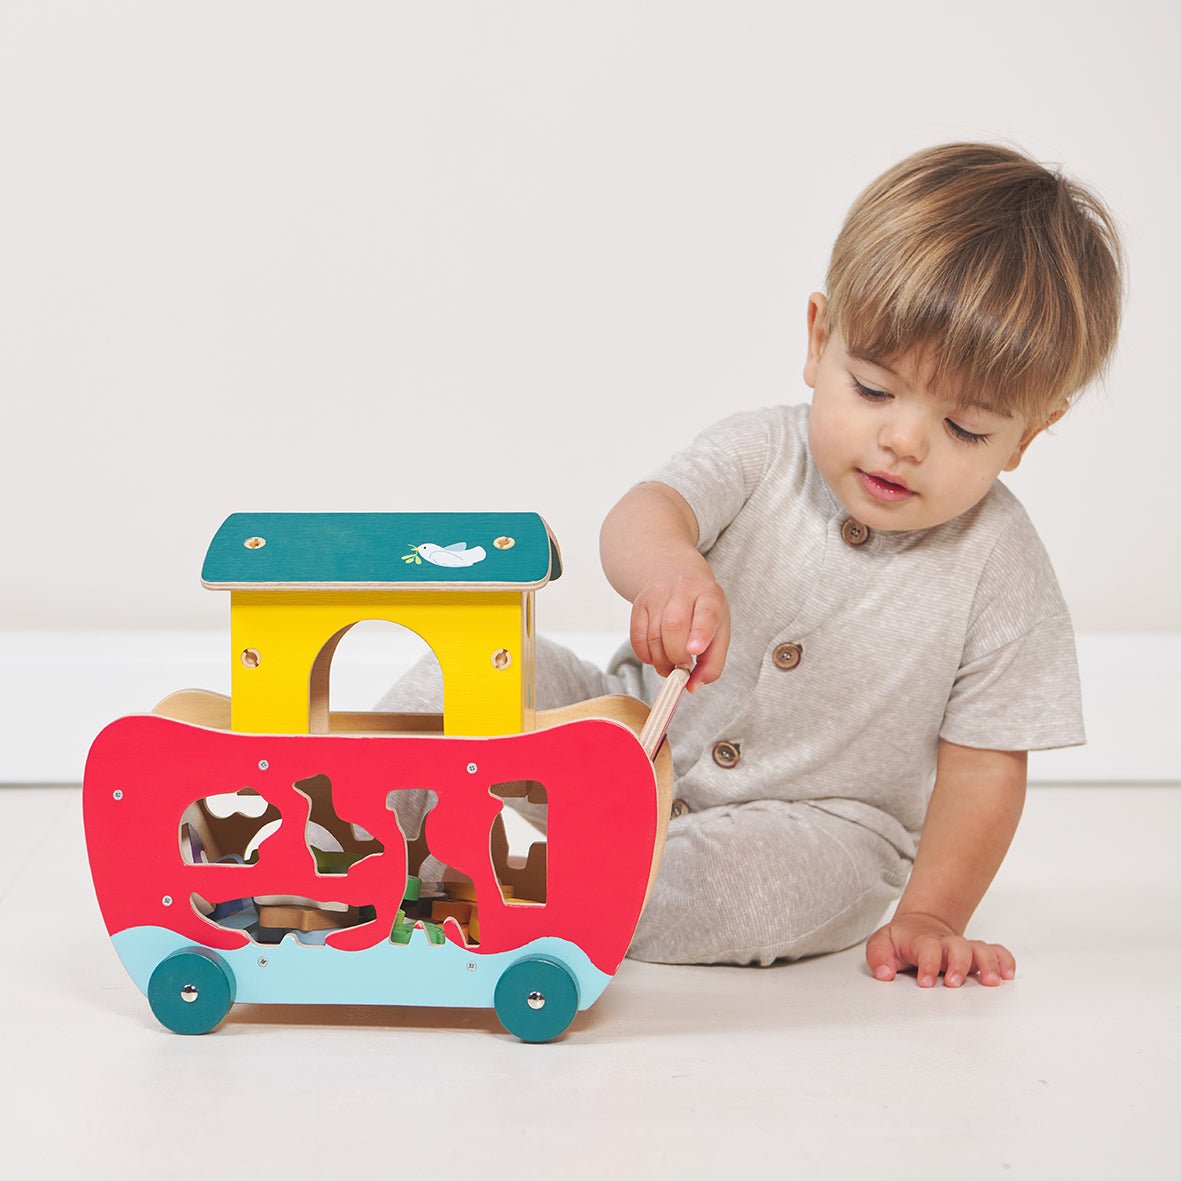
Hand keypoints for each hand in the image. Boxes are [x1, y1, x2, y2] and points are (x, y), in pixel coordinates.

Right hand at [629, 573, 729, 689]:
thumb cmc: (701, 611)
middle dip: (676, 656)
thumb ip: (712, 663)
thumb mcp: (719, 632)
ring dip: (661, 661)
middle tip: (682, 668)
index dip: (701, 633)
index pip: (707, 613)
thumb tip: (692, 687)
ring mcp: (658, 595)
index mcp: (710, 595)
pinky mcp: (639, 604)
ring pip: (653, 636)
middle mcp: (683, 590)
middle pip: (674, 627)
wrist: (675, 576)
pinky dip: (645, 655)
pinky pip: (637, 637)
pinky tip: (656, 657)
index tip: (695, 651)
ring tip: (670, 665)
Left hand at [865, 911, 1015, 988]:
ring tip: (990, 982)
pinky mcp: (977, 953)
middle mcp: (947, 944)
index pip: (927, 949)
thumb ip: (879, 956)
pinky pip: (997, 952)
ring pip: (981, 949)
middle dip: (958, 965)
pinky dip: (1005, 961)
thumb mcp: (882, 944)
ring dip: (987, 964)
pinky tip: (1008, 975)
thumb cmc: (902, 941)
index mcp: (923, 941)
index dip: (928, 964)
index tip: (925, 983)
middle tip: (954, 983)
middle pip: (959, 947)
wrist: (920, 926)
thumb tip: (884, 973)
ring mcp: (964, 948)